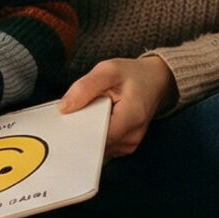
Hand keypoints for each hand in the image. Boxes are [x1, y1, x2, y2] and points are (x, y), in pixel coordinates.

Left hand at [59, 55, 174, 158]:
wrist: (155, 81)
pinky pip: (102, 146)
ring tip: (87, 113)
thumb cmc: (132, 75)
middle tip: (70, 115)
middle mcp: (132, 137)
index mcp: (132, 117)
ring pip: (96, 147)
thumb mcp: (108, 70)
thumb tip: (64, 108)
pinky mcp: (124, 146)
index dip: (78, 130)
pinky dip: (93, 135)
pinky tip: (93, 121)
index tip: (63, 123)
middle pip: (95, 144)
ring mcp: (129, 145)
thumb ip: (85, 88)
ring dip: (87, 133)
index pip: (98, 136)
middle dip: (80, 131)